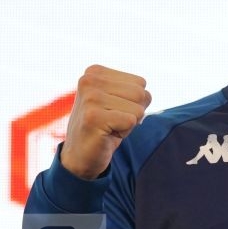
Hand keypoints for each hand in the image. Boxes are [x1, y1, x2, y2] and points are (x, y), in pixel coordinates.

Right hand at [60, 65, 151, 179]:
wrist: (80, 156)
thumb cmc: (104, 128)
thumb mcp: (117, 101)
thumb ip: (133, 90)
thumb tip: (147, 95)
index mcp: (95, 72)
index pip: (140, 83)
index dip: (134, 103)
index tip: (114, 111)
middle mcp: (89, 80)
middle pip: (141, 94)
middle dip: (133, 113)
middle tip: (113, 122)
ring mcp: (90, 98)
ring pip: (138, 109)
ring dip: (128, 124)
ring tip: (109, 127)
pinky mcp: (93, 116)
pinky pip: (131, 121)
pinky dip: (124, 133)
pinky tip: (106, 135)